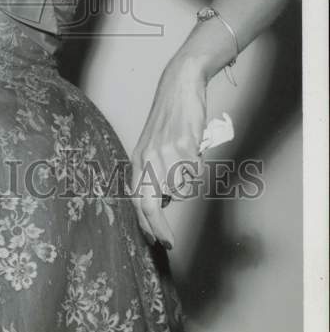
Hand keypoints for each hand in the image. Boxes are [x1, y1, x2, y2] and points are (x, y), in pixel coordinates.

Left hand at [129, 56, 207, 250]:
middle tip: (167, 243)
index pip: (135, 200)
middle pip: (149, 204)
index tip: (154, 241)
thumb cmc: (169, 119)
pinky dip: (196, 169)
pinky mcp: (184, 147)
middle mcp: (148, 159)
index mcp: (138, 160)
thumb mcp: (153, 147)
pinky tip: (193, 152)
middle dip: (158, 228)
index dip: (144, 224)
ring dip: (186, 183)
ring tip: (186, 162)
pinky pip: (193, 173)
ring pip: (178, 189)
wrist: (179, 88)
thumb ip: (154, 173)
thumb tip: (164, 201)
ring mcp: (165, 154)